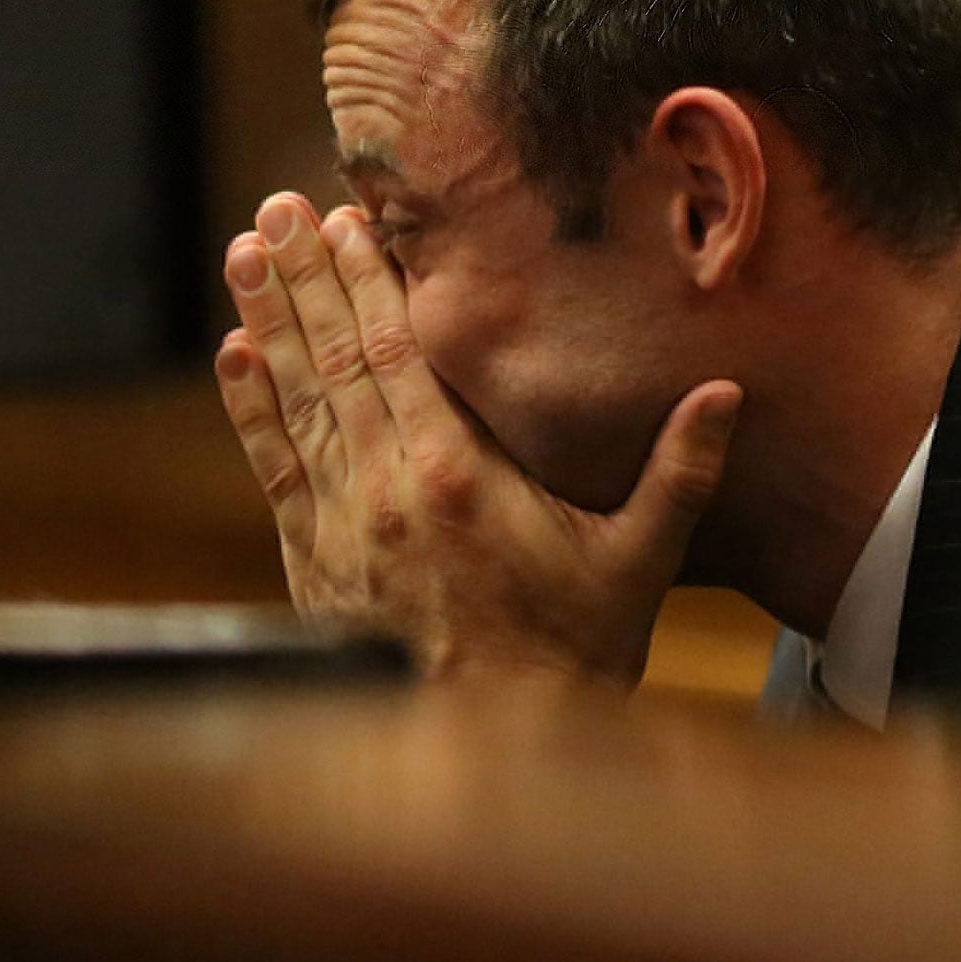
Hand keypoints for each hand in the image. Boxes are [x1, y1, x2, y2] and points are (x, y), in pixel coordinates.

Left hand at [215, 193, 740, 684]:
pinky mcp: (316, 561)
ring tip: (247, 254)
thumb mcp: (640, 560)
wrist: (487, 753)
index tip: (349, 219)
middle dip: (308, 277)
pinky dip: (251, 409)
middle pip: (338, 359)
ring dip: (270, 323)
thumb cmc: (572, 653)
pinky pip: (275, 467)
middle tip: (279, 208)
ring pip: (297, 401)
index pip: (402, 352)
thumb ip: (679, 472)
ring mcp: (343, 524)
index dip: (371, 280)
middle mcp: (387, 488)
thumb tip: (727, 394)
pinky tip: (233, 359)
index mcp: (458, 475)